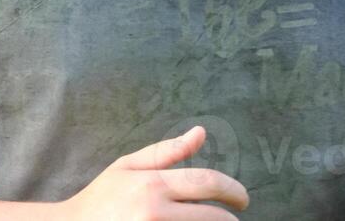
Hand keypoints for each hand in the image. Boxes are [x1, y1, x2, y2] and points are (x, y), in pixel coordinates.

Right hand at [57, 125, 248, 220]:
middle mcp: (156, 212)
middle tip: (234, 217)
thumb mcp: (128, 167)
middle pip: (213, 217)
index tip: (242, 199)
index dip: (234, 191)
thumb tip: (201, 132)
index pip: (208, 183)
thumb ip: (167, 151)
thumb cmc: (101, 198)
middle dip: (230, 219)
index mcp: (152, 184)